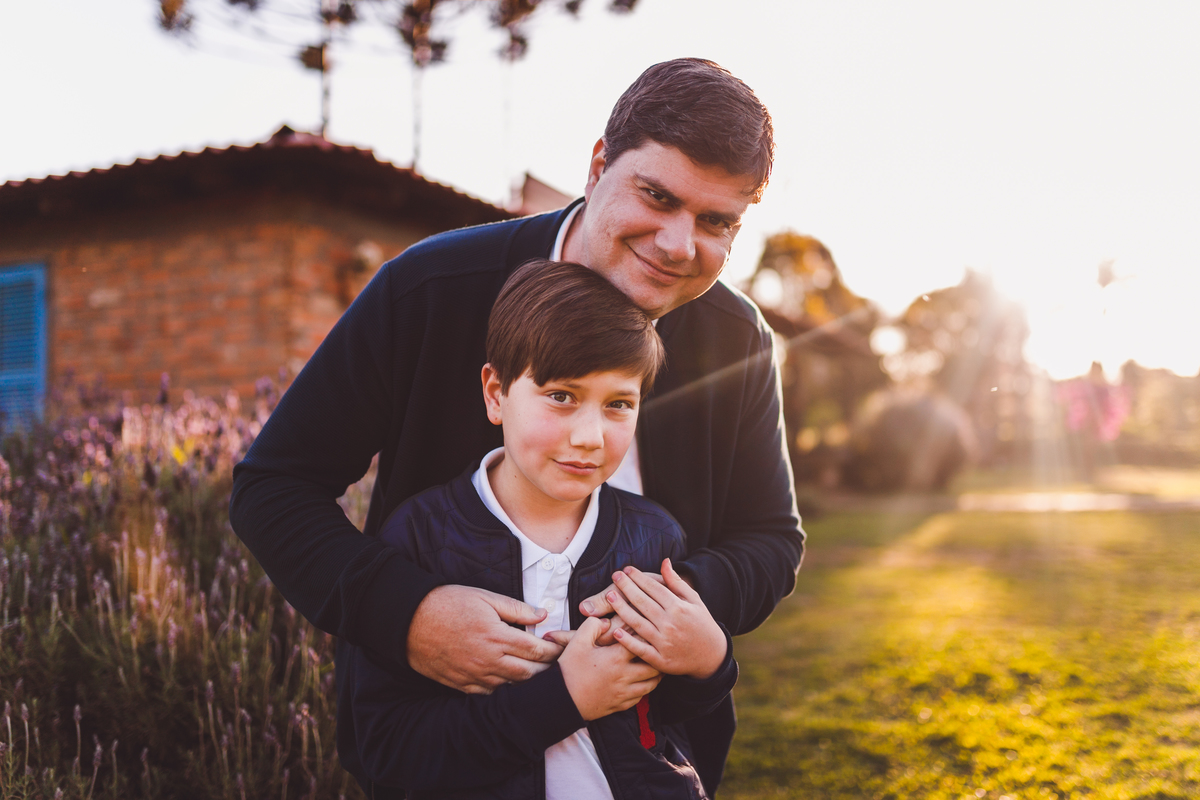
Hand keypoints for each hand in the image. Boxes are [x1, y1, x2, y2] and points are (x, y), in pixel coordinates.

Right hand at [407, 584, 563, 693]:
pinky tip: (505, 678)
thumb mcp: (484, 596)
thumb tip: (542, 614)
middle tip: (553, 663)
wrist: (409, 620)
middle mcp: (487, 660)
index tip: (559, 647)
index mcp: (496, 636)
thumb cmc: (448, 603)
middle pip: (528, 673)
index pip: (536, 650)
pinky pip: (488, 693)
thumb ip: (515, 608)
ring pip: (510, 686)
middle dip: (545, 669)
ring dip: (524, 679)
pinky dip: (501, 687)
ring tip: (534, 671)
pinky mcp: (460, 684)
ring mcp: (473, 675)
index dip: (552, 650)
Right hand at [559, 617, 661, 720]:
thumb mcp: (577, 642)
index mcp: (616, 658)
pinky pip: (641, 697)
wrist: (561, 700)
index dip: (648, 634)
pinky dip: (646, 688)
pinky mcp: (620, 705)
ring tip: (658, 664)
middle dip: (659, 656)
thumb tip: (606, 621)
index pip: (641, 642)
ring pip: (652, 683)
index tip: (651, 627)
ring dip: (656, 673)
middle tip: (661, 648)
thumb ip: (593, 625)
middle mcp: (625, 676)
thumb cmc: (569, 670)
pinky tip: (645, 682)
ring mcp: (624, 693)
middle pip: (654, 666)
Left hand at [606, 558, 726, 678]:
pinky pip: (641, 650)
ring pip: (638, 623)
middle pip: (643, 602)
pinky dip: (628, 641)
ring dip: (621, 609)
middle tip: (614, 576)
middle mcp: (671, 624)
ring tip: (609, 595)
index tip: (626, 569)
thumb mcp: (694, 600)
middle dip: (626, 587)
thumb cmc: (701, 623)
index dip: (639, 577)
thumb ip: (676, 582)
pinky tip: (616, 631)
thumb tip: (664, 561)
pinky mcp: (661, 660)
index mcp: (679, 608)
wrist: (712, 656)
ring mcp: (665, 643)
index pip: (654, 588)